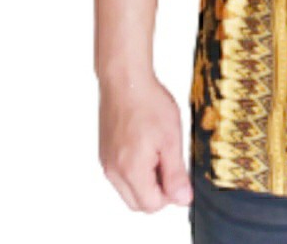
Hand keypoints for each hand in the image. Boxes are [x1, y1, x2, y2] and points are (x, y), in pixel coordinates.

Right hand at [98, 72, 192, 211]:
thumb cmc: (149, 104)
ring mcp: (106, 162)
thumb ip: (176, 173)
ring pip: (129, 189)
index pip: (151, 205)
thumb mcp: (171, 139)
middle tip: (171, 163)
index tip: (180, 175)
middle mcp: (113, 171)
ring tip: (160, 150)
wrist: (126, 81)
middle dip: (158, 190)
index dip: (170, 194)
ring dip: (147, 179)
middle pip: (138, 202)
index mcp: (131, 171)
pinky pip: (121, 174)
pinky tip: (148, 145)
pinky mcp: (105, 152)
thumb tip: (182, 198)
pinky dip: (136, 168)